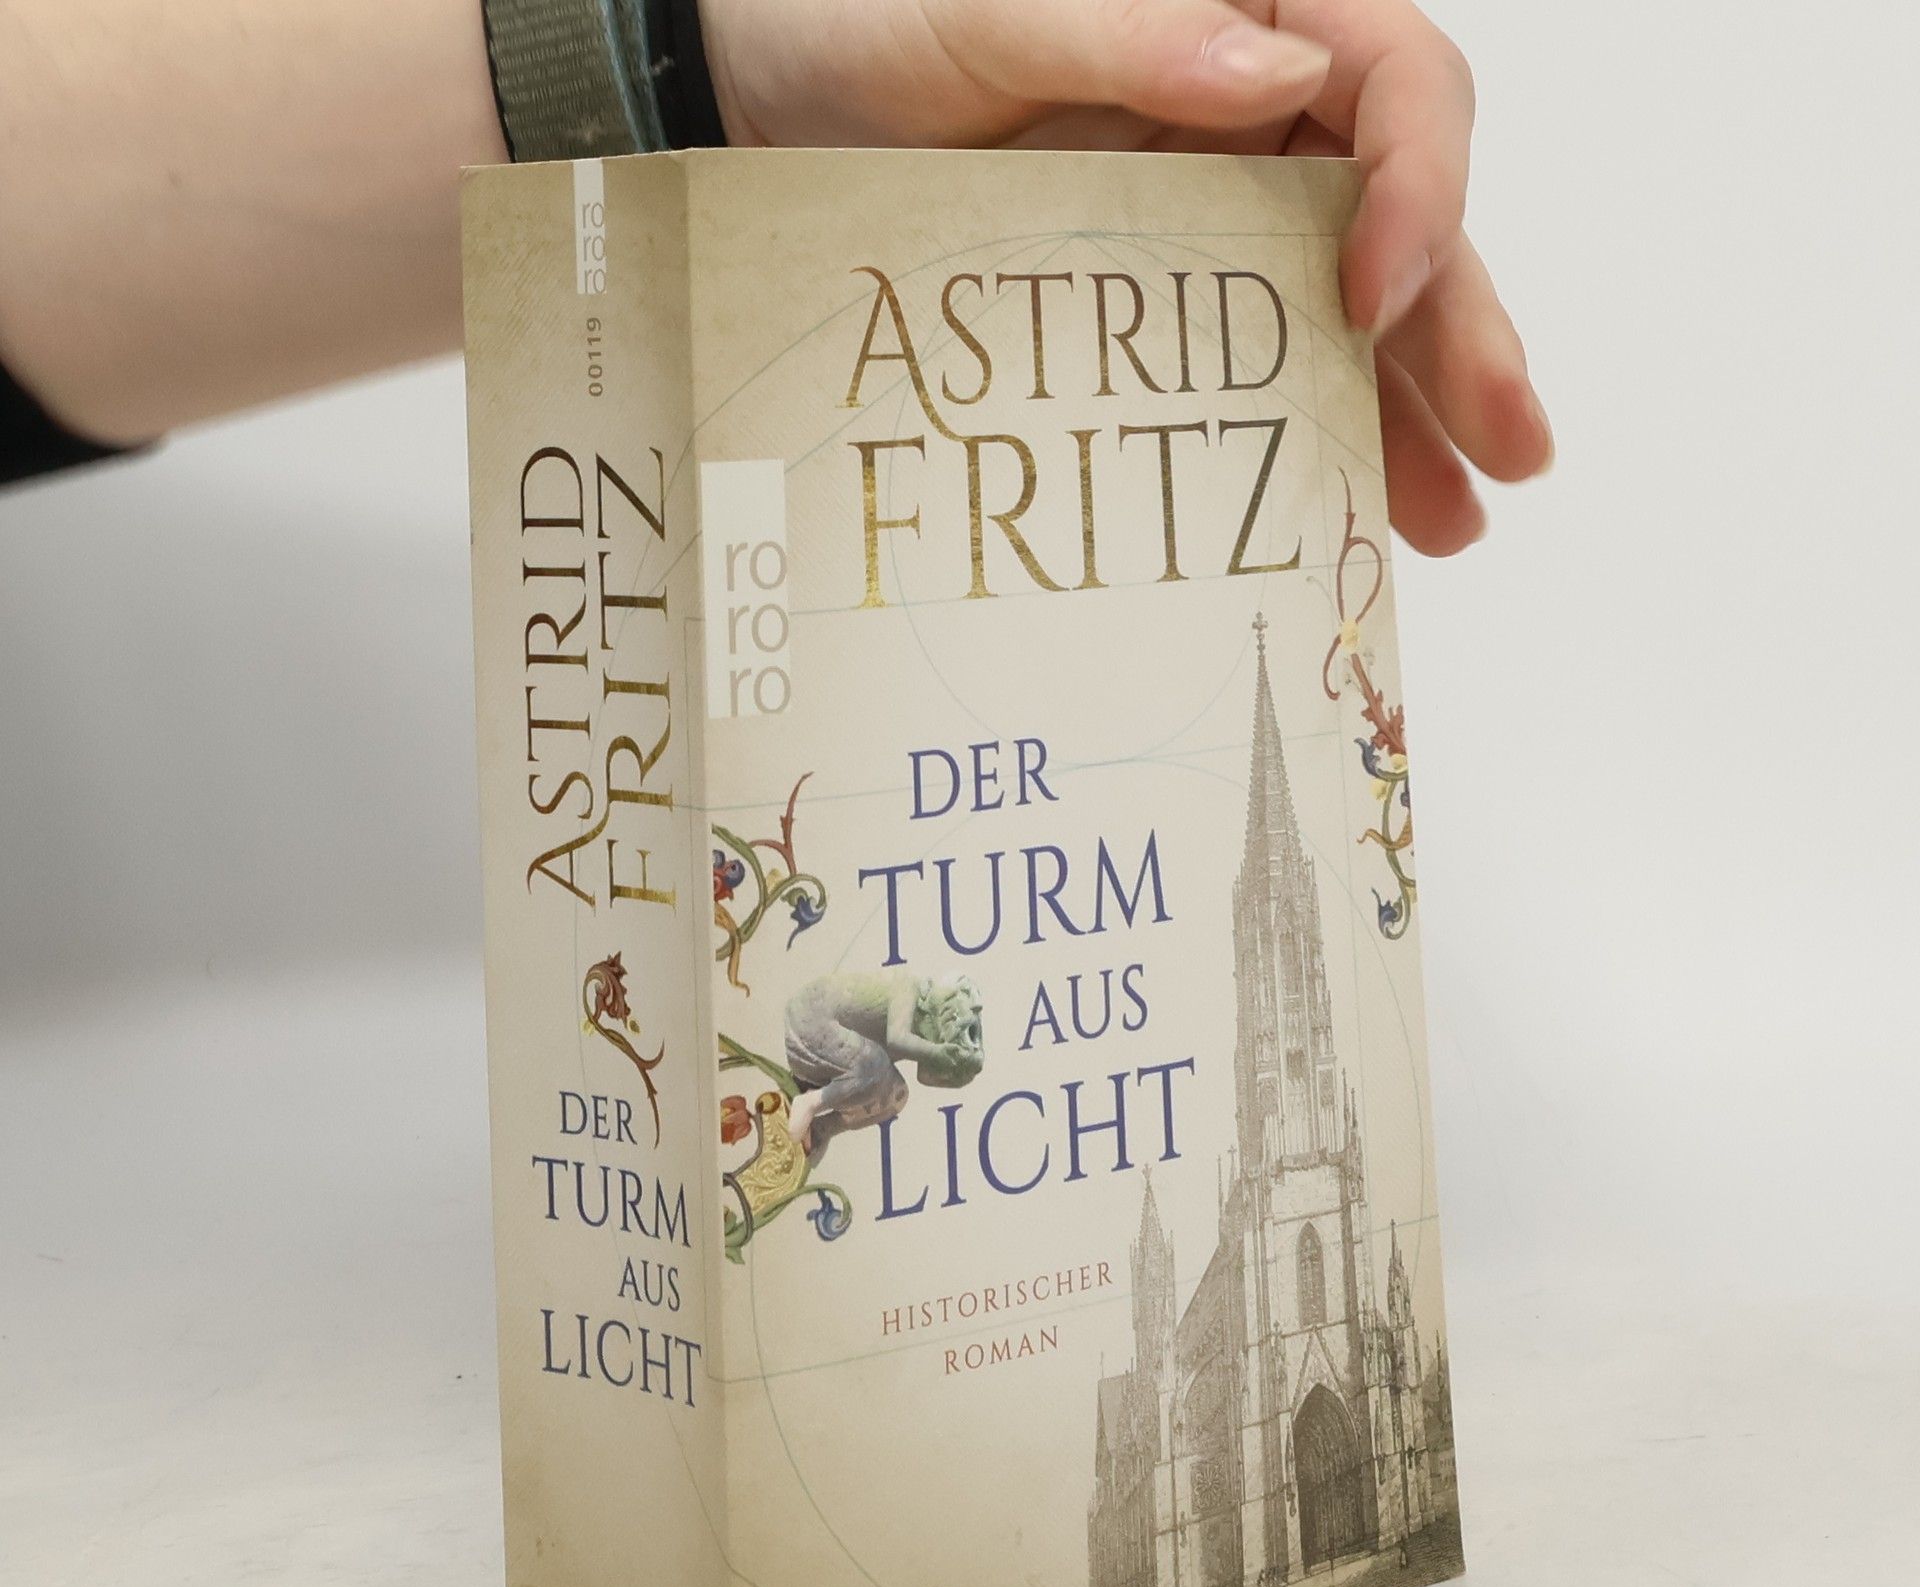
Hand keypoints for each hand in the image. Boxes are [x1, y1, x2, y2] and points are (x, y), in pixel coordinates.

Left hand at [701, 0, 1548, 555]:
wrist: (754, 92)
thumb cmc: (853, 18)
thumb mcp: (977, 13)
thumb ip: (1129, 29)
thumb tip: (1275, 74)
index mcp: (1241, 6)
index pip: (1391, 79)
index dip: (1419, 183)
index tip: (1379, 289)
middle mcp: (1249, 109)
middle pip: (1397, 217)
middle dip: (1459, 331)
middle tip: (1509, 444)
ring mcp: (1209, 207)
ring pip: (1345, 307)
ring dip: (1405, 412)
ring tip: (1451, 518)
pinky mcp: (1160, 292)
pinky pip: (1255, 362)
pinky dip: (1306, 432)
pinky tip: (1351, 505)